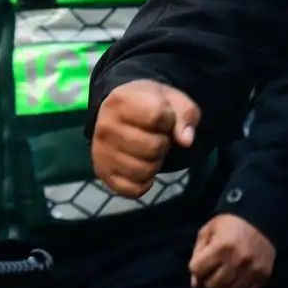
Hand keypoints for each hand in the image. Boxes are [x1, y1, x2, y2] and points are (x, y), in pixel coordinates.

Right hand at [90, 80, 201, 197]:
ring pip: (145, 171)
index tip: (164, 118)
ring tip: (149, 151)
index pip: (156, 116)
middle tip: (158, 137)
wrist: (121, 112)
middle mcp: (105, 126)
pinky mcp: (103, 174)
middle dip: (164, 143)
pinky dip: (146, 183)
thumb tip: (186, 141)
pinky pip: (134, 190)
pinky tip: (143, 166)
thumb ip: (185, 115)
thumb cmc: (149, 103)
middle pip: (153, 147)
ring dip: (156, 163)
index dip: (169, 120)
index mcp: (121, 101)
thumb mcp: (171, 98)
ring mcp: (101, 152)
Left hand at [189, 213, 275, 287]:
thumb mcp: (209, 230)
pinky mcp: (263, 276)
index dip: (196, 267)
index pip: (197, 270)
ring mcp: (251, 270)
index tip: (202, 263)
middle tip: (213, 271)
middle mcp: (237, 261)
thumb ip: (197, 254)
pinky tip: (237, 280)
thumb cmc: (231, 223)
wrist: (261, 217)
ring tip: (225, 277)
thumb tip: (196, 284)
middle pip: (212, 285)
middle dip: (208, 280)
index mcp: (221, 247)